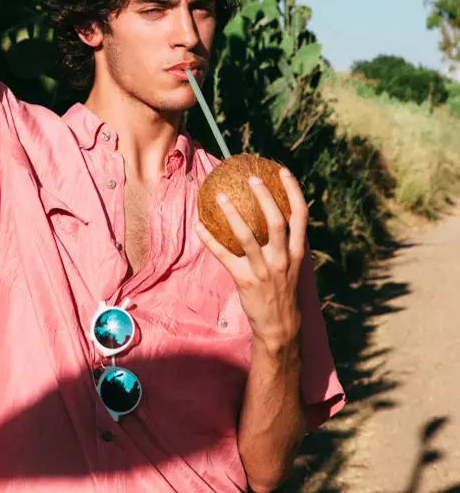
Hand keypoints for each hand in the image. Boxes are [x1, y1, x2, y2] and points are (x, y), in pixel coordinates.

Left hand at [195, 168, 307, 354]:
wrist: (280, 327)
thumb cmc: (283, 290)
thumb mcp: (293, 266)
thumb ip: (286, 243)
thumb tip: (273, 213)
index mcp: (298, 252)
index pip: (301, 216)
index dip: (293, 191)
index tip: (282, 171)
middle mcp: (283, 259)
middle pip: (276, 221)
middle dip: (265, 197)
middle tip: (252, 177)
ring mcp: (264, 270)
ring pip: (247, 237)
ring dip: (233, 214)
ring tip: (221, 195)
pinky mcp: (245, 281)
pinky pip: (224, 256)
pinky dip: (210, 240)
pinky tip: (199, 226)